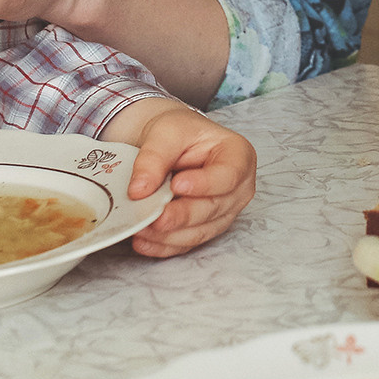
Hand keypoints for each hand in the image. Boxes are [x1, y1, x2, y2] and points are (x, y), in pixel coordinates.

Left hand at [107, 99, 256, 256]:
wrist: (172, 144)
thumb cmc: (179, 133)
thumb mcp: (166, 132)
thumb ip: (154, 158)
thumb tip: (140, 189)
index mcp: (238, 156)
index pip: (227, 176)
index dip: (203, 185)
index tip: (176, 185)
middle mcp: (238, 188)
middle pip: (213, 209)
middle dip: (180, 216)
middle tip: (153, 217)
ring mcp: (224, 212)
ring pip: (199, 232)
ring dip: (168, 235)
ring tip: (141, 228)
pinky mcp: (205, 229)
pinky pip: (186, 243)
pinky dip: (163, 245)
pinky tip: (143, 241)